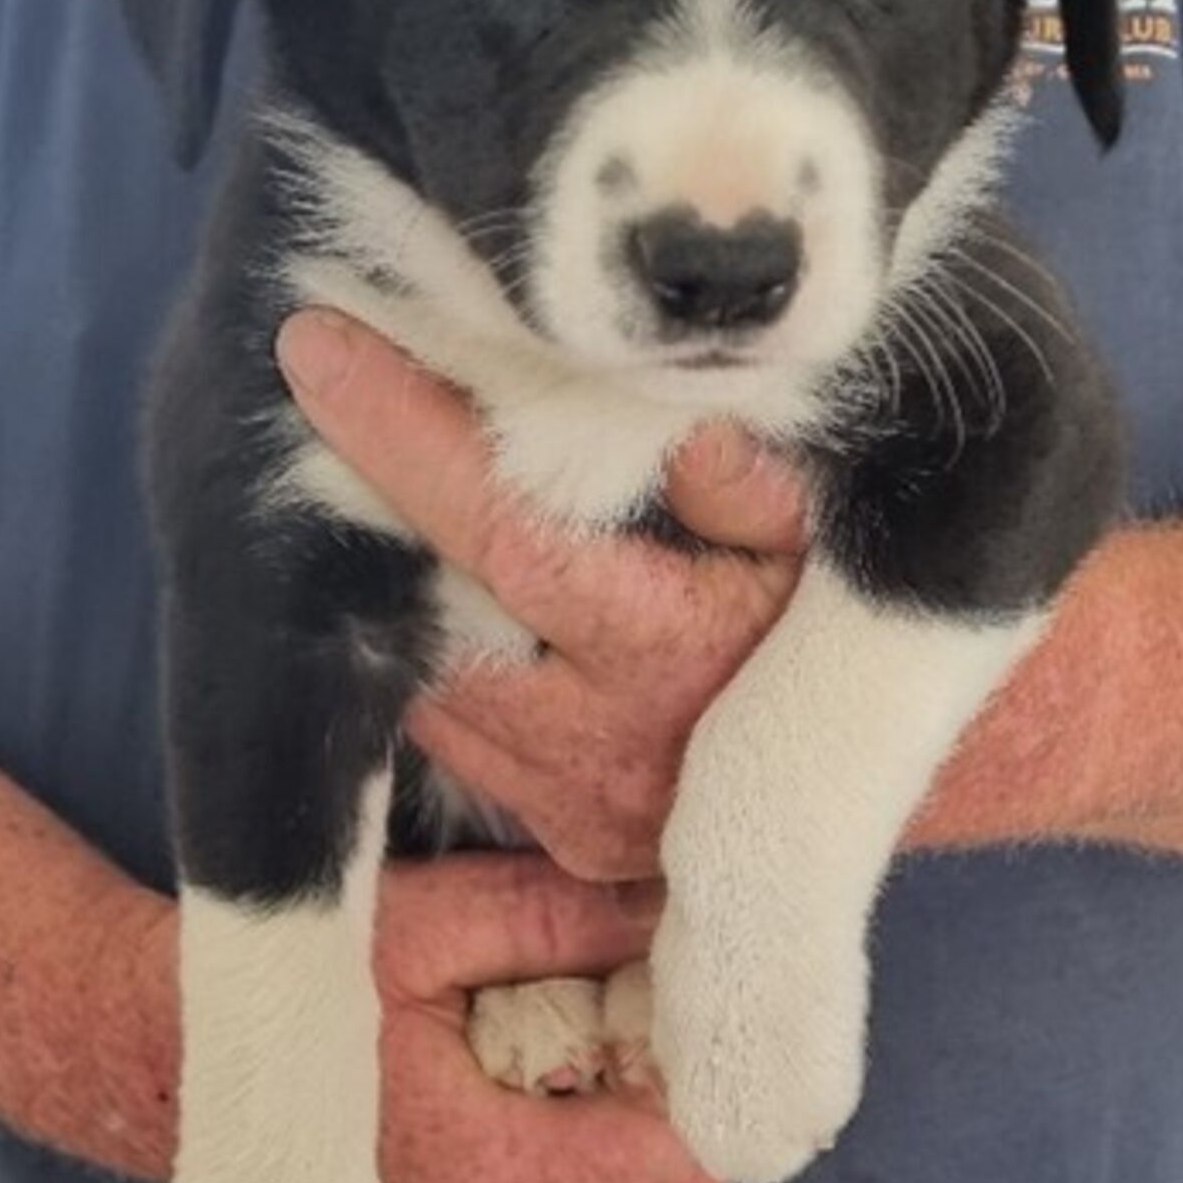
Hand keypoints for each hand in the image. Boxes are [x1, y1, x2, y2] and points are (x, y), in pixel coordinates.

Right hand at [130, 853, 716, 1182]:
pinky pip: (587, 1162)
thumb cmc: (295, 993)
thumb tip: (670, 901)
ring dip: (647, 1076)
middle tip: (684, 955)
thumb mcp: (431, 929)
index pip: (680, 1151)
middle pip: (670, 1164)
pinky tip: (584, 1015)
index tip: (732, 971)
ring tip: (631, 973)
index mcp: (505, 1172)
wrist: (174, 1052)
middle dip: (691, 1061)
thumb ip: (556, 920)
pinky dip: (605, 1095)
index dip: (723, 1059)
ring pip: (633, 1167)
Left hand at [276, 311, 806, 879]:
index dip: (406, 437)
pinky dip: (427, 656)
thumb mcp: (817, 527)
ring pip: (428, 678)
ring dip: (389, 582)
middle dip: (363, 503)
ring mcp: (577, 802)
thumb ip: (744, 478)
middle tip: (309, 399)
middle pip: (435, 607)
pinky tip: (425, 584)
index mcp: (672, 649)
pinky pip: (455, 735)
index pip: (506, 527)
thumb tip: (670, 419)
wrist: (874, 762)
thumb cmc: (838, 610)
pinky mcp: (564, 833)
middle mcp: (607, 745)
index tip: (321, 348)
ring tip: (357, 476)